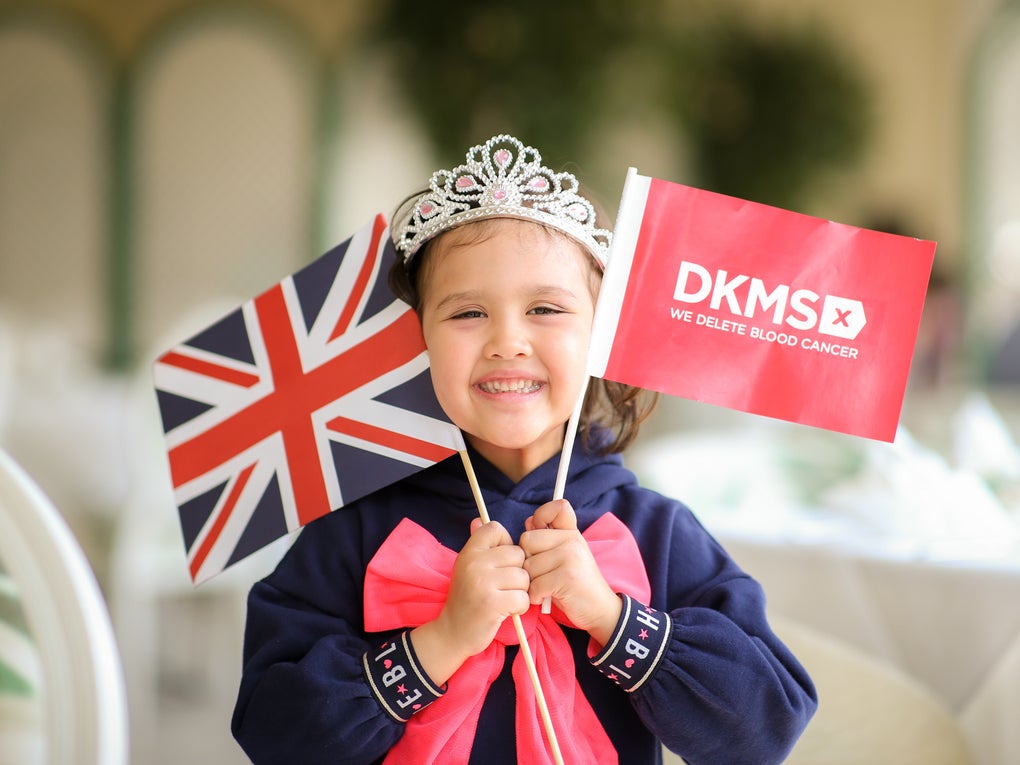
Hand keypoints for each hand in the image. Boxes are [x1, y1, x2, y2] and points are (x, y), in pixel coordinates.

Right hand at [411, 520, 529, 684]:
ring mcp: (483, 582)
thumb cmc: (466, 598)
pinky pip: (523, 597)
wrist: (452, 632)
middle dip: (517, 572)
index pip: (496, 529)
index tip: (499, 562)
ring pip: (523, 577)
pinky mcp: (493, 603)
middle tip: (503, 586)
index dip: (505, 544)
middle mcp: (474, 562)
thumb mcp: (467, 567)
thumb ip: (478, 544)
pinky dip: (520, 607)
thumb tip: (478, 519)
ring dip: (520, 591)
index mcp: (469, 551)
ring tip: (504, 598)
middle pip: (518, 553)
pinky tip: (507, 611)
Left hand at [520, 500, 621, 646]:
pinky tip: (546, 598)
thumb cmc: (575, 584)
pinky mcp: (567, 577)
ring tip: (546, 588)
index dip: (541, 516)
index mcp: (572, 533)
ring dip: (531, 582)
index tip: (540, 534)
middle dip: (527, 560)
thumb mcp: (564, 556)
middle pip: (527, 540)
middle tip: (541, 573)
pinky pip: (535, 585)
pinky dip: (535, 596)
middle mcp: (573, 540)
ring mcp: (571, 557)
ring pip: (528, 565)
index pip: (558, 507)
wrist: (601, 610)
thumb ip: (546, 538)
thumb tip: (529, 522)